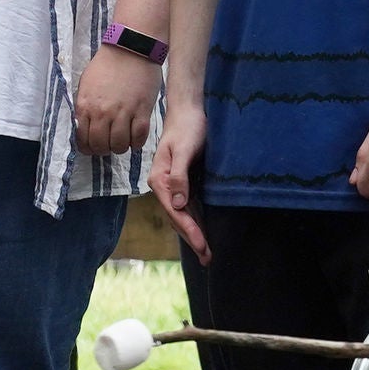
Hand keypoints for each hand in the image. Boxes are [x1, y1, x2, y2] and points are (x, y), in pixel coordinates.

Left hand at [73, 43, 163, 158]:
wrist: (130, 50)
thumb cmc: (106, 65)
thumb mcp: (85, 86)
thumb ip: (84, 107)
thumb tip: (83, 125)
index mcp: (85, 107)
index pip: (83, 139)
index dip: (87, 148)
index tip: (92, 147)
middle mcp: (102, 113)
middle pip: (101, 146)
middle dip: (103, 150)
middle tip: (108, 145)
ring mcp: (123, 113)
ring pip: (119, 145)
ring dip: (120, 147)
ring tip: (121, 141)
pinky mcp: (142, 111)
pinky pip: (139, 138)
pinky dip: (136, 143)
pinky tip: (135, 138)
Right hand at [153, 100, 209, 258]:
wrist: (189, 111)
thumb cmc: (188, 128)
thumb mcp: (184, 150)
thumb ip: (178, 176)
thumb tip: (177, 204)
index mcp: (160, 180)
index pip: (175, 212)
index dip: (189, 230)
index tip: (202, 244)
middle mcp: (164, 187)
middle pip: (177, 218)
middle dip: (192, 239)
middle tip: (208, 258)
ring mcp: (174, 186)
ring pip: (182, 216)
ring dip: (194, 234)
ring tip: (207, 254)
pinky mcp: (185, 183)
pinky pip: (189, 208)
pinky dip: (195, 222)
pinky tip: (202, 232)